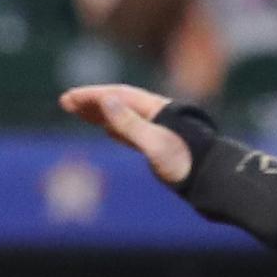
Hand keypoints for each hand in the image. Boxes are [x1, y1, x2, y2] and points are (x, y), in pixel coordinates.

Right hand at [59, 83, 192, 185]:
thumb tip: (106, 99)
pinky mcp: (161, 146)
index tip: (70, 98)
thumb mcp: (154, 143)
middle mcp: (156, 115)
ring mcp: (159, 130)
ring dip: (100, 113)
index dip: (92, 95)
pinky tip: (108, 131)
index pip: (118, 95)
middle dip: (92, 101)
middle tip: (66, 102)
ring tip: (79, 112)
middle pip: (119, 103)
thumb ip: (129, 122)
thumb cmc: (184, 162)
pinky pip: (132, 132)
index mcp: (156, 109)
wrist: (211, 181)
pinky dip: (117, 129)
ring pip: (124, 116)